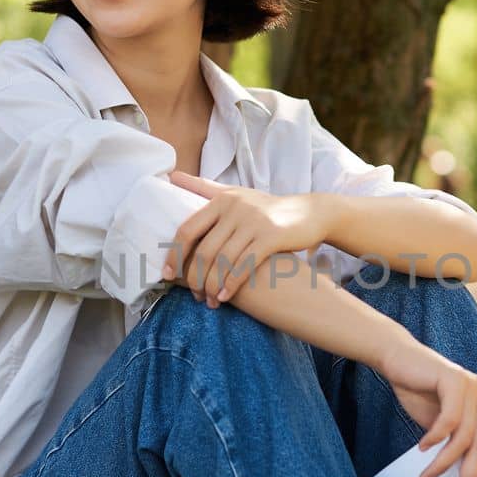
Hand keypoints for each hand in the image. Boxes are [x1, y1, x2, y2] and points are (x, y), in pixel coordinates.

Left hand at [163, 172, 334, 306]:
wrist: (309, 213)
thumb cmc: (265, 208)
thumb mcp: (235, 194)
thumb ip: (204, 188)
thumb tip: (172, 175)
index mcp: (221, 200)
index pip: (188, 229)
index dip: (175, 254)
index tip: (168, 275)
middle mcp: (234, 208)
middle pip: (204, 250)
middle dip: (196, 278)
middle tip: (195, 295)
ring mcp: (254, 222)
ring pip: (223, 261)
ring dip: (213, 286)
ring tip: (210, 301)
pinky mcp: (271, 237)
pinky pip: (245, 265)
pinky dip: (232, 284)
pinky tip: (226, 297)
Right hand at [376, 337, 476, 476]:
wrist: (398, 359)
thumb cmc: (418, 391)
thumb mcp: (440, 423)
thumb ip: (455, 441)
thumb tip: (463, 476)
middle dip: (473, 476)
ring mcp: (472, 386)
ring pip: (464, 436)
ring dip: (444, 462)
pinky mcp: (455, 379)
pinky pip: (450, 419)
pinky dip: (435, 437)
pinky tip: (423, 446)